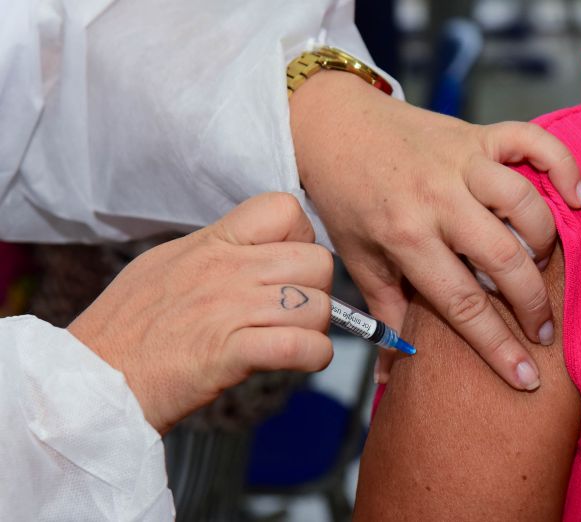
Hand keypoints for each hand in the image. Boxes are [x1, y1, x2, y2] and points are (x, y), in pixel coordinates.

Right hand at [67, 193, 333, 433]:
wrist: (91, 379)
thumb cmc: (127, 326)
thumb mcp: (168, 263)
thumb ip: (217, 251)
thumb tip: (258, 249)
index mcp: (213, 242)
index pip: (285, 209)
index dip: (301, 237)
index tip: (289, 263)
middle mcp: (228, 270)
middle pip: (318, 261)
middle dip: (318, 288)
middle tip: (297, 310)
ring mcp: (231, 310)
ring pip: (318, 305)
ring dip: (315, 327)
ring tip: (292, 338)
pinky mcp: (232, 353)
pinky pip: (302, 346)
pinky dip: (312, 356)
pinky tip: (298, 360)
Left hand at [291, 71, 580, 390]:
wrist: (333, 129)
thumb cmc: (347, 199)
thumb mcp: (360, 260)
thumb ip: (386, 313)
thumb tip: (391, 375)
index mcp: (405, 237)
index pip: (462, 303)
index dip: (498, 346)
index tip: (526, 377)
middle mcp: (437, 198)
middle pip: (504, 257)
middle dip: (532, 303)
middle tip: (543, 328)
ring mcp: (461, 162)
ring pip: (524, 203)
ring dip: (544, 241)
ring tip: (540, 265)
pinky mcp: (477, 134)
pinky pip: (533, 142)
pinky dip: (564, 166)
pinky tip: (578, 199)